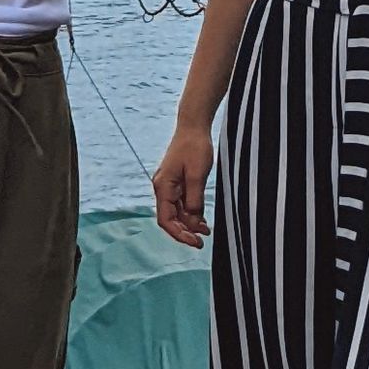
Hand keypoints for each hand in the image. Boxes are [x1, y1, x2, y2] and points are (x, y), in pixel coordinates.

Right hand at [152, 122, 213, 247]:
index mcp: (163, 187)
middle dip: (185, 231)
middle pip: (170, 218)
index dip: (179, 234)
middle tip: (201, 241)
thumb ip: (194, 199)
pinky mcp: (177, 183)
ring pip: (177, 212)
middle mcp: (163, 188)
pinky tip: (202, 221)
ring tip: (205, 231)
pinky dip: (191, 213)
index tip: (194, 242)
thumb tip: (192, 220)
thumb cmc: (194, 147)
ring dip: (189, 224)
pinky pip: (182, 203)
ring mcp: (169, 186)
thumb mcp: (198, 175)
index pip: (166, 219)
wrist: (193, 126)